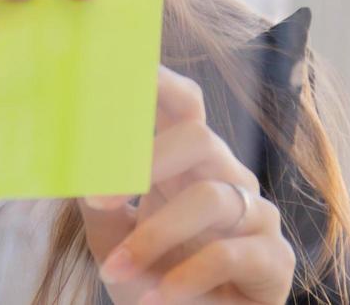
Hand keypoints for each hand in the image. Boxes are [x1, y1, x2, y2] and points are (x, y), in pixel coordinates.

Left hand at [80, 68, 295, 304]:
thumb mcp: (110, 235)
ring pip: (210, 198)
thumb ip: (96, 198)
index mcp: (188, 160)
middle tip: (94, 196)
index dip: (159, 82)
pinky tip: (155, 299)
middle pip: (198, 137)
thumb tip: (74, 165)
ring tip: (112, 271)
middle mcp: (227, 176)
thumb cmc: (148, 275)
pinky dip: (184, 278)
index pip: (184, 105)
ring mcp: (257, 215)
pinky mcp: (275, 260)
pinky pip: (230, 254)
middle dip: (145, 161)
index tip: (121, 68)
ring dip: (152, 238)